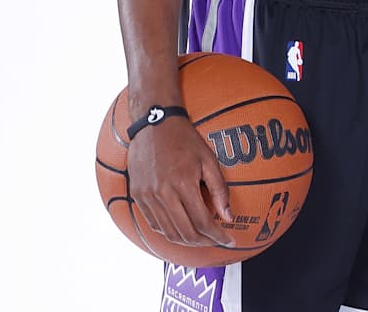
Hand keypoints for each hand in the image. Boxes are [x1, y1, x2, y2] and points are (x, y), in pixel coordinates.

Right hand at [126, 117, 233, 247]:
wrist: (154, 125)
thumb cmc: (185, 140)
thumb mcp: (209, 160)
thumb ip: (219, 190)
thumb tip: (228, 217)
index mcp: (183, 184)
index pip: (203, 222)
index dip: (218, 236)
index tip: (230, 241)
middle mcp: (163, 194)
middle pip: (185, 233)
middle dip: (205, 242)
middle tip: (218, 241)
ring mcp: (147, 197)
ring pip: (168, 232)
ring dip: (187, 241)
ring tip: (203, 238)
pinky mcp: (138, 197)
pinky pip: (154, 224)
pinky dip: (169, 232)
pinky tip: (182, 229)